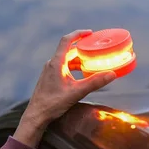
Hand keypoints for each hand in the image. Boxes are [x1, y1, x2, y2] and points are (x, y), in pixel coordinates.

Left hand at [14, 30, 116, 147]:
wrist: (36, 115)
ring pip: (66, 59)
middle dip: (82, 48)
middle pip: (68, 50)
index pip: (66, 41)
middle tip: (95, 48)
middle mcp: (52, 64)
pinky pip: (63, 67)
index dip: (78, 34)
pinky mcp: (50, 77)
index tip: (90, 33)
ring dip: (78, 58)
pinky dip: (73, 66)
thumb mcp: (76, 92)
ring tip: (92, 60)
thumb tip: (112, 74)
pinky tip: (82, 73)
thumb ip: (95, 82)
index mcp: (56, 63)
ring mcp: (50, 71)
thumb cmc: (52, 103)